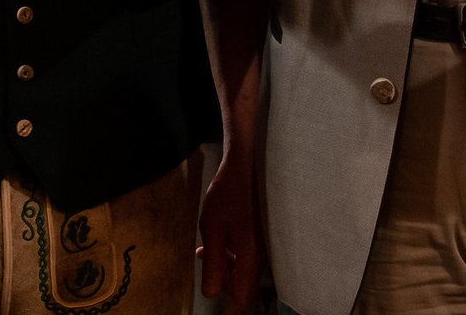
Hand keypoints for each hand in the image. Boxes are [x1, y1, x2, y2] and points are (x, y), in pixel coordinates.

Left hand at [198, 140, 264, 313]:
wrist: (246, 165)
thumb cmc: (227, 194)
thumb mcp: (212, 229)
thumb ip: (212, 263)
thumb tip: (211, 293)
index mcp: (250, 258)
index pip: (241, 299)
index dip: (229, 312)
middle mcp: (261, 257)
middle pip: (243, 288)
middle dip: (223, 287)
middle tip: (206, 276)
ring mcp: (263, 248)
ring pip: (242, 272)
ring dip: (223, 269)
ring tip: (203, 253)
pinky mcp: (260, 238)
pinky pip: (244, 258)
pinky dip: (229, 257)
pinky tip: (211, 246)